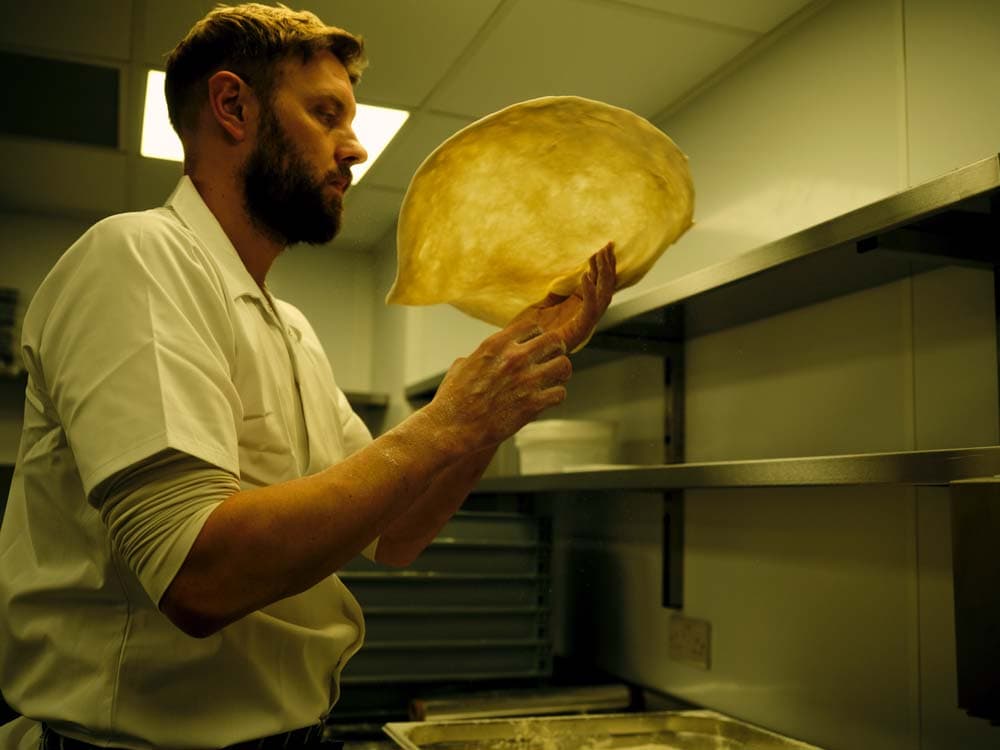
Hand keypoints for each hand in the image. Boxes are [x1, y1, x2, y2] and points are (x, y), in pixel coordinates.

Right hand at [427, 319, 572, 453]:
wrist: (452, 428)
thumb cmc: (453, 399)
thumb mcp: (462, 366)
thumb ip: (480, 356)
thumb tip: (482, 357)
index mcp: (497, 344)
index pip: (533, 325)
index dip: (538, 335)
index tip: (536, 344)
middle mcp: (515, 358)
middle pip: (555, 340)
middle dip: (556, 349)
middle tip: (552, 359)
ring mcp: (526, 381)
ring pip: (564, 365)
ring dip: (561, 372)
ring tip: (554, 379)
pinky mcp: (532, 404)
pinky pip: (560, 393)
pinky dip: (556, 396)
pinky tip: (547, 399)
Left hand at [511, 242, 616, 351]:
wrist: (515, 352)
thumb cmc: (526, 332)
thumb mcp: (541, 305)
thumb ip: (554, 294)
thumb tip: (559, 278)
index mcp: (578, 309)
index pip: (597, 284)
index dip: (601, 266)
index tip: (601, 248)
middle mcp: (584, 316)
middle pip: (605, 288)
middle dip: (608, 267)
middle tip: (607, 246)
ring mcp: (583, 325)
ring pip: (604, 297)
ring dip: (603, 275)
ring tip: (599, 256)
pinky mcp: (578, 332)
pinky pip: (589, 310)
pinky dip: (589, 292)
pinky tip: (585, 276)